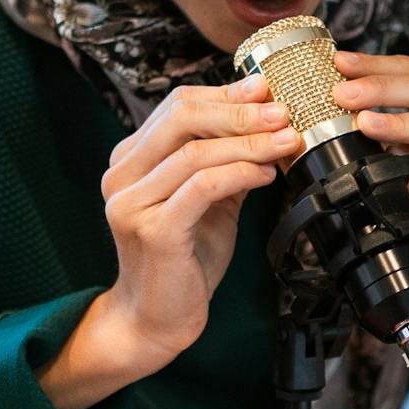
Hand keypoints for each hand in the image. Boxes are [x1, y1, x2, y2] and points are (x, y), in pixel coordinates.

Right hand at [93, 74, 302, 366]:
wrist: (157, 320)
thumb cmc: (184, 260)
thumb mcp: (209, 201)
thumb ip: (227, 161)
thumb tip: (268, 118)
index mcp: (130, 160)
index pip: (177, 106)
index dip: (226, 93)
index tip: (267, 89)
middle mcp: (121, 175)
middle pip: (181, 116)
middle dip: (239, 110)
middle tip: (283, 112)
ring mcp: (132, 202)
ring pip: (195, 151)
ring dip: (249, 142)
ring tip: (286, 142)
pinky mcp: (152, 230)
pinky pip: (202, 186)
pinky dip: (240, 173)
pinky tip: (266, 174)